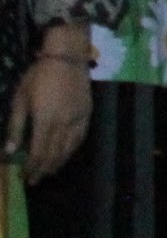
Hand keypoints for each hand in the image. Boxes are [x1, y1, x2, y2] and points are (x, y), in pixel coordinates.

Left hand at [8, 25, 93, 183]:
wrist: (66, 57)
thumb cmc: (38, 76)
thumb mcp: (20, 100)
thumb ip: (16, 127)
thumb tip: (9, 151)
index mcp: (45, 121)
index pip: (38, 152)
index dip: (31, 167)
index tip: (24, 177)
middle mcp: (64, 124)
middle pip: (54, 153)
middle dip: (43, 169)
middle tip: (35, 180)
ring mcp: (78, 119)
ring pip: (69, 148)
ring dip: (58, 162)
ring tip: (49, 171)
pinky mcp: (87, 113)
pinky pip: (80, 138)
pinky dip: (72, 150)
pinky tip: (66, 154)